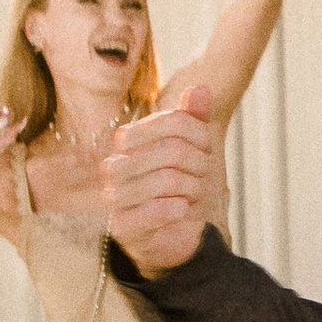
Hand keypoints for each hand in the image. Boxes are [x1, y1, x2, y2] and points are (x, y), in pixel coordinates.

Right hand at [101, 82, 224, 277]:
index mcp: (127, 141)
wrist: (176, 233)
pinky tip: (183, 210)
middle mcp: (113, 166)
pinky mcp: (121, 226)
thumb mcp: (195, 149)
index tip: (207, 148)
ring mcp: (114, 196)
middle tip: (206, 176)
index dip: (200, 134)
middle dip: (201, 164)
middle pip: (172, 150)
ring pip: (165, 180)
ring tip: (195, 195)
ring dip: (193, 189)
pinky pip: (155, 211)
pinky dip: (179, 209)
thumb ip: (195, 118)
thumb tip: (200, 88)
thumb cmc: (182, 186)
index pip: (173, 122)